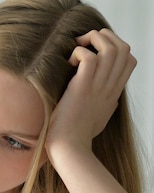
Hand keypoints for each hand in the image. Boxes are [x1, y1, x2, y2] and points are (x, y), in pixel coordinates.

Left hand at [45, 29, 135, 158]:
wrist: (69, 149)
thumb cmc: (77, 137)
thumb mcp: (99, 117)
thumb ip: (105, 104)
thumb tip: (107, 99)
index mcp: (113, 92)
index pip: (129, 59)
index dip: (115, 48)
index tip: (94, 53)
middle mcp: (109, 87)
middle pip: (123, 48)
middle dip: (104, 37)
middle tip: (83, 45)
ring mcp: (98, 87)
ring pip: (110, 48)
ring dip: (92, 40)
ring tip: (76, 51)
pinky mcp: (82, 88)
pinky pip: (89, 57)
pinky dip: (78, 53)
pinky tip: (68, 63)